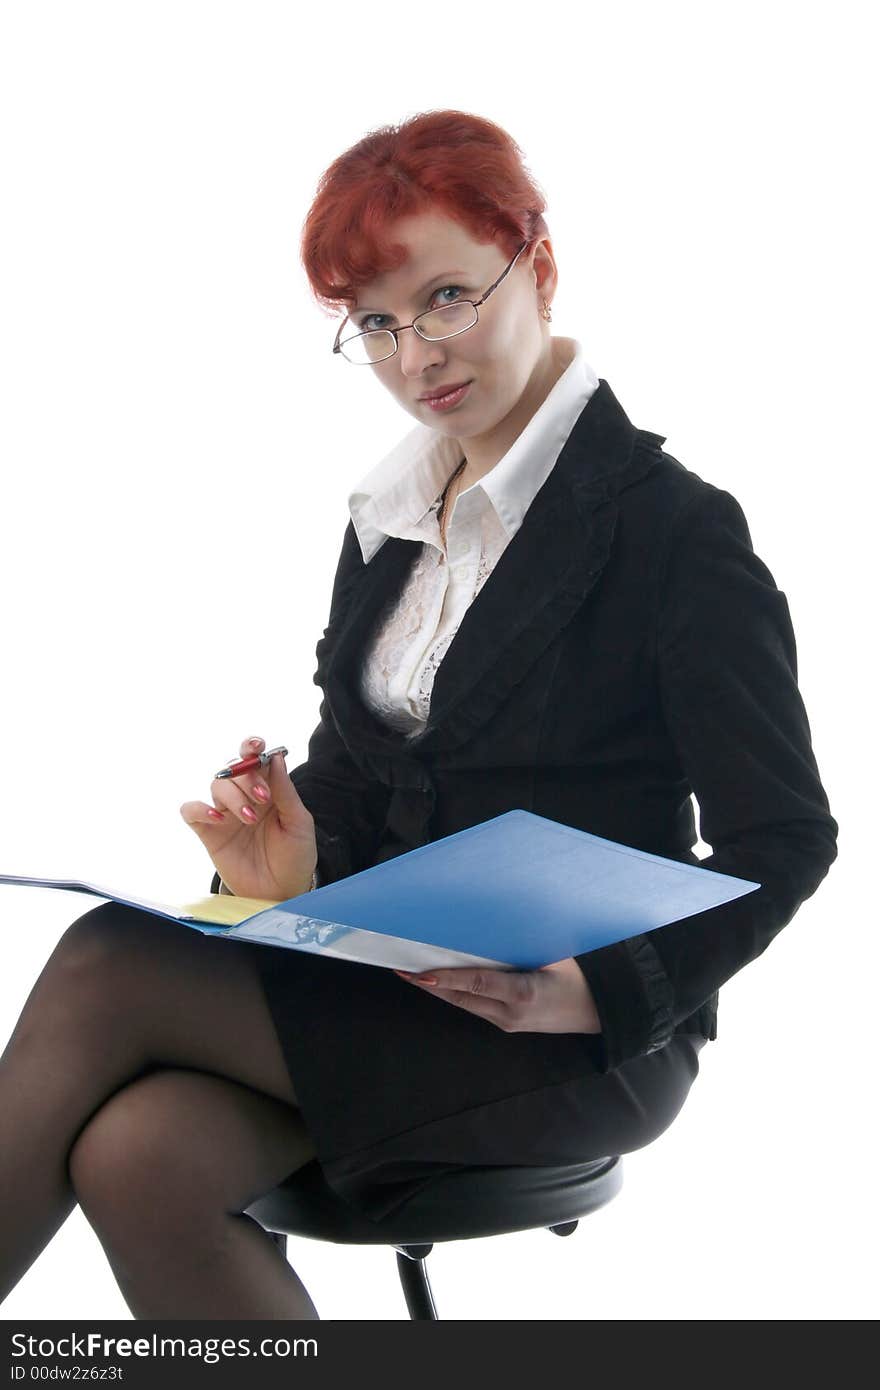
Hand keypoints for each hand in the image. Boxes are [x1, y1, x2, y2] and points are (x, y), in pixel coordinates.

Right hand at [179, 735, 316, 901]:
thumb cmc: (295, 856)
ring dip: (232, 796)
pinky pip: (191, 811)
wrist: (282, 892)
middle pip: (234, 769)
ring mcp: (225, 814)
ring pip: (216, 785)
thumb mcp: (298, 823)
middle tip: (263, 798)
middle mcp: (244, 796)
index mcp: (268, 789)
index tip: (256, 747)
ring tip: (250, 818)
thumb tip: (275, 757)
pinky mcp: (209, 833)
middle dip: (247, 778)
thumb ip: (285, 791)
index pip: (255, 759)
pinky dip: (199, 809)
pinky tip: (216, 818)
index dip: (252, 747)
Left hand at [395, 957, 601, 1034]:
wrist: (596, 1012)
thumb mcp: (553, 955)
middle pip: (461, 998)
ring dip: (437, 991)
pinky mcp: (507, 1026)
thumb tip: (486, 926)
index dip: (447, 978)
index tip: (421, 973)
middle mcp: (511, 1014)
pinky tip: (440, 984)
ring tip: (412, 974)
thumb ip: (520, 945)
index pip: (477, 983)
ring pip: (463, 1005)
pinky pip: (474, 1008)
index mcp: (524, 993)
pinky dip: (455, 995)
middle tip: (401, 969)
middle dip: (430, 985)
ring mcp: (508, 1024)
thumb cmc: (576, 976)